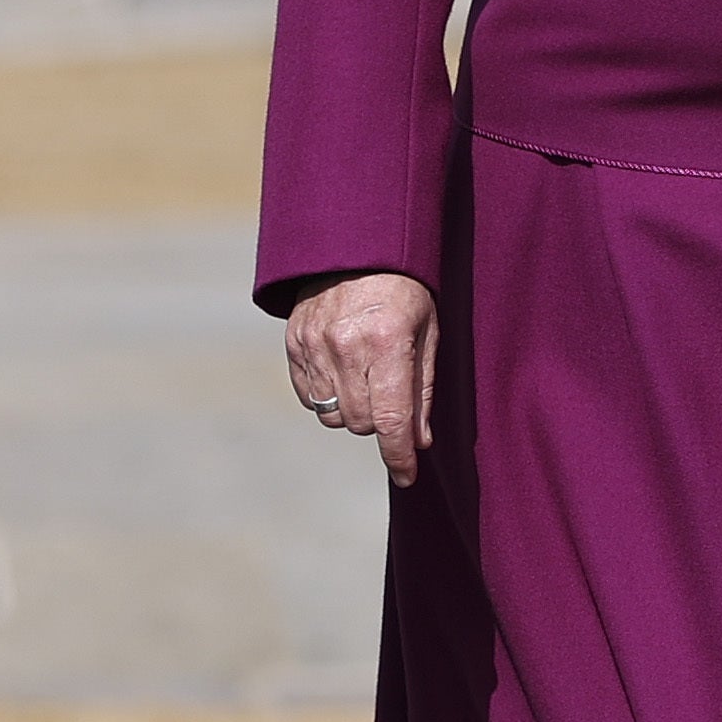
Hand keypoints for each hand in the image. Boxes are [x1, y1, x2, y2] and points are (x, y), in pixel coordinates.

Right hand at [285, 273, 441, 487]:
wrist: (355, 245)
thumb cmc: (404, 290)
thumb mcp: (428, 331)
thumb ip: (423, 389)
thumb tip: (418, 442)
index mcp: (387, 341)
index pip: (391, 418)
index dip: (399, 456)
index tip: (407, 476)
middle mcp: (346, 345)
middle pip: (359, 423)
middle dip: (379, 424)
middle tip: (390, 398)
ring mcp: (314, 344)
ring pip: (332, 416)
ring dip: (352, 412)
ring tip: (365, 382)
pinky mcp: (294, 343)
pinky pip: (309, 398)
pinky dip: (327, 399)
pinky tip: (342, 375)